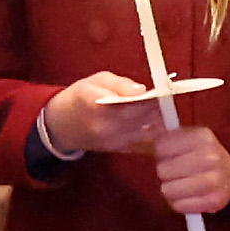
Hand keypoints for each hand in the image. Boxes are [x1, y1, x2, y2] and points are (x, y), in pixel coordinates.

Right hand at [39, 71, 173, 157]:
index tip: (162, 89)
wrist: (62, 126)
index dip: (150, 96)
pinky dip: (153, 130)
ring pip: (146, 129)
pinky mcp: (119, 150)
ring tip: (161, 106)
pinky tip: (155, 121)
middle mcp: (105, 127)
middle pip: (142, 117)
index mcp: (96, 104)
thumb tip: (142, 90)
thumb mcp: (94, 80)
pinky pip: (144, 141)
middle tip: (166, 96)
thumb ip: (119, 83)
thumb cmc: (80, 97)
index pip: (131, 102)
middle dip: (157, 106)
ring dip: (157, 118)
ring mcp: (113, 141)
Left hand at [148, 125, 229, 215]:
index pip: (161, 147)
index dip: (160, 152)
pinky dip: (178, 203)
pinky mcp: (216, 201)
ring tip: (179, 183)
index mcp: (202, 136)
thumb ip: (160, 135)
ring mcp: (216, 180)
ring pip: (168, 190)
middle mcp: (211, 157)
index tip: (168, 153)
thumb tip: (137, 134)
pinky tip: (186, 195)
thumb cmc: (198, 154)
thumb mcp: (184, 138)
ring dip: (169, 189)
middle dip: (165, 171)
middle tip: (175, 170)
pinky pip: (179, 206)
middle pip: (163, 170)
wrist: (228, 171)